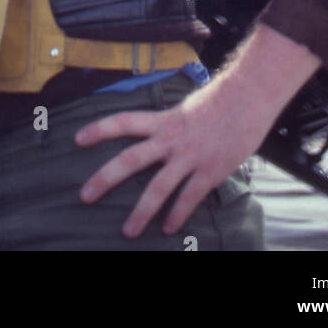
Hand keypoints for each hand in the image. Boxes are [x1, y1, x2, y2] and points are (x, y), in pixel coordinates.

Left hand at [74, 76, 269, 238]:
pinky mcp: (210, 171)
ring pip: (158, 188)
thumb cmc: (221, 98)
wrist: (249, 96)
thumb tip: (162, 136)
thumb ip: (172, 124)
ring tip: (128, 231)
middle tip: (85, 195)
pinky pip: (189, 198)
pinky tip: (169, 229)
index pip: (124, 121)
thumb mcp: (188, 107)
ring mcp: (190, 156)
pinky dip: (178, 215)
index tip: (77, 138)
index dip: (99, 129)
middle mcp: (171, 139)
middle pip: (131, 159)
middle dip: (105, 178)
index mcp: (164, 119)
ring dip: (141, 212)